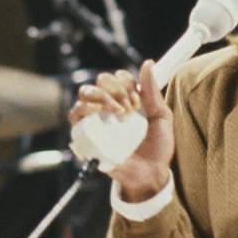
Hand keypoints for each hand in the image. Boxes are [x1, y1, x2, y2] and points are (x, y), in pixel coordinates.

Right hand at [67, 59, 173, 200]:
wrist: (150, 174)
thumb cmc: (157, 148)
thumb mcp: (161, 117)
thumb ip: (153, 91)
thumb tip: (148, 63)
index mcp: (127, 100)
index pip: (118, 77)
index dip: (127, 83)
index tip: (138, 101)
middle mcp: (110, 106)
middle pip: (101, 80)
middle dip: (116, 89)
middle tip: (128, 108)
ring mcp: (97, 119)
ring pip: (86, 92)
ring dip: (102, 96)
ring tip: (117, 112)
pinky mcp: (86, 134)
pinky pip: (75, 115)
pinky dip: (84, 109)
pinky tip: (100, 114)